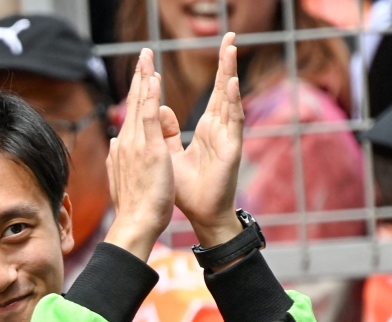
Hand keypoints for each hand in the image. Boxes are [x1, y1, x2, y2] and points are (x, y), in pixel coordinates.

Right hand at [104, 49, 174, 261]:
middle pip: (132, 104)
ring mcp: (136, 145)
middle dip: (138, 77)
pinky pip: (149, 118)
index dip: (136, 94)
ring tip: (147, 56)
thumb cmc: (135, 209)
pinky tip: (153, 78)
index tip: (141, 76)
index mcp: (124, 149)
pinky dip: (150, 96)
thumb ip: (121, 159)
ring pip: (139, 105)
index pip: (131, 116)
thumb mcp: (125, 178)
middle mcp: (126, 143)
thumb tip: (115, 145)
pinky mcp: (149, 150)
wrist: (135, 224)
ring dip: (143, 78)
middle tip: (143, 54)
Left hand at [165, 33, 244, 248]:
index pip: (212, 93)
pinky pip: (233, 121)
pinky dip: (233, 101)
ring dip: (230, 74)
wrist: (200, 215)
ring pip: (230, 99)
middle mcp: (219, 129)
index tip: (217, 46)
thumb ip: (165, 131)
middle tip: (230, 36)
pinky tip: (232, 84)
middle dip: (226, 63)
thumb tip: (158, 108)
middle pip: (224, 90)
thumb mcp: (169, 155)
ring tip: (231, 49)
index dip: (214, 71)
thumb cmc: (187, 190)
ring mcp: (227, 138)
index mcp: (207, 129)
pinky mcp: (231, 149)